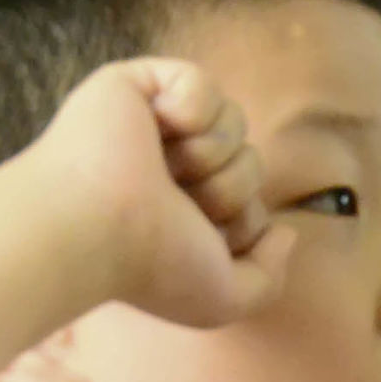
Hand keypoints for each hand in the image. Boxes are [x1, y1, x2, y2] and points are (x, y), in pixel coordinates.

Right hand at [22, 59, 290, 329]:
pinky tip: (156, 127)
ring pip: (234, 121)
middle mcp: (168, 166)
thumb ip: (268, 277)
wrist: (95, 227)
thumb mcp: (223, 299)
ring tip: (164, 170)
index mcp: (184, 209)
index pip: (252, 199)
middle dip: (229, 189)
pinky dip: (192, 108)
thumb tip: (285, 233)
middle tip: (177, 202)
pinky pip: (202, 82)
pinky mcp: (133, 86)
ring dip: (212, 155)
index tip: (195, 237)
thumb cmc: (150, 267)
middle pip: (250, 161)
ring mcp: (149, 125)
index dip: (242, 221)